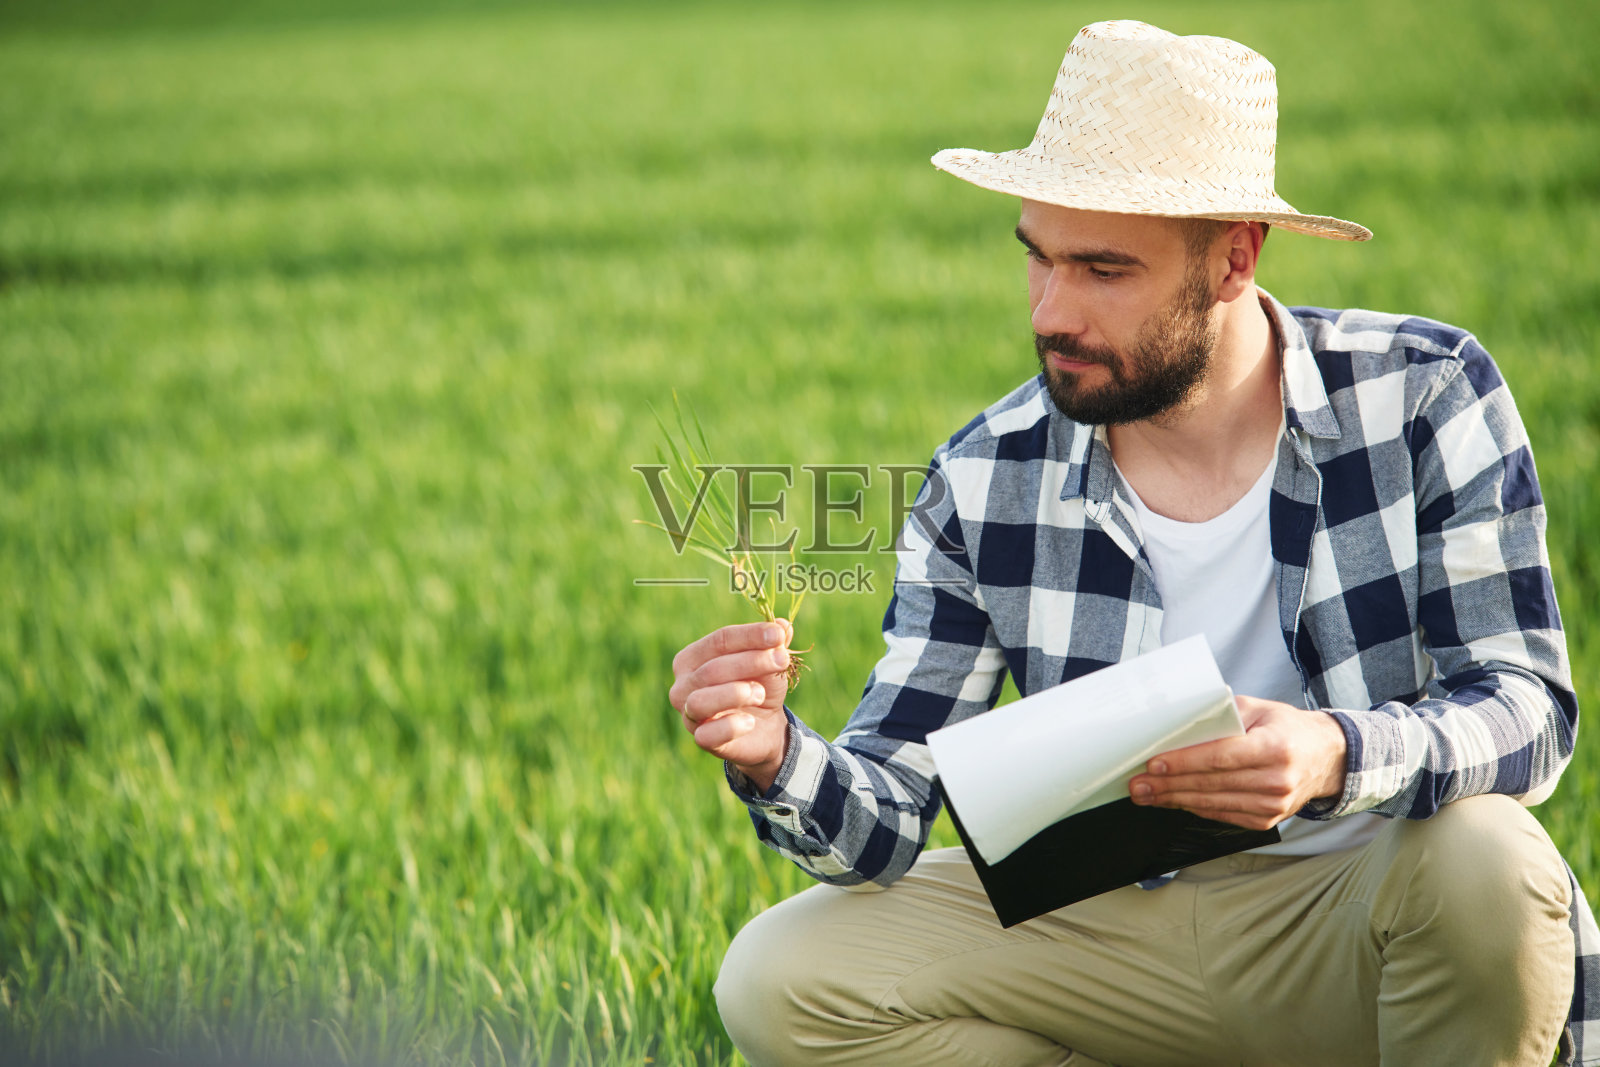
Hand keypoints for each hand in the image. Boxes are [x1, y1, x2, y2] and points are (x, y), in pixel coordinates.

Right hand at [669, 619, 793, 790]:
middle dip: (751, 662)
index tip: (778, 635)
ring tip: (760, 693)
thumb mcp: (769, 662)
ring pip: (701, 700)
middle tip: (782, 660)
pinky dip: (731, 726)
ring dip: (735, 693)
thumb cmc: (758, 686)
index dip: (750, 636)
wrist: (764, 727)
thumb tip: (783, 625)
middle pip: (712, 668)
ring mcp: (689, 714)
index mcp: (692, 657)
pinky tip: (750, 722)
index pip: (720, 640)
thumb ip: (774, 643)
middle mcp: (683, 685)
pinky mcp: (701, 740)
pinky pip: (708, 734)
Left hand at [1127, 695, 1347, 830]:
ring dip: (1174, 800)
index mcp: (1274, 747)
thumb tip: (1178, 727)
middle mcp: (1276, 780)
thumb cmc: (1285, 728)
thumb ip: (1220, 717)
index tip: (1154, 764)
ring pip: (1212, 804)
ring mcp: (1272, 805)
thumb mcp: (1257, 709)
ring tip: (1146, 794)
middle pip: (1211, 784)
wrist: (1325, 758)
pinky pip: (1221, 814)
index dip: (1184, 762)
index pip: (1220, 757)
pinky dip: (1194, 808)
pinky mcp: (1266, 820)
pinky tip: (1173, 800)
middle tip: (1138, 784)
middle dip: (1168, 785)